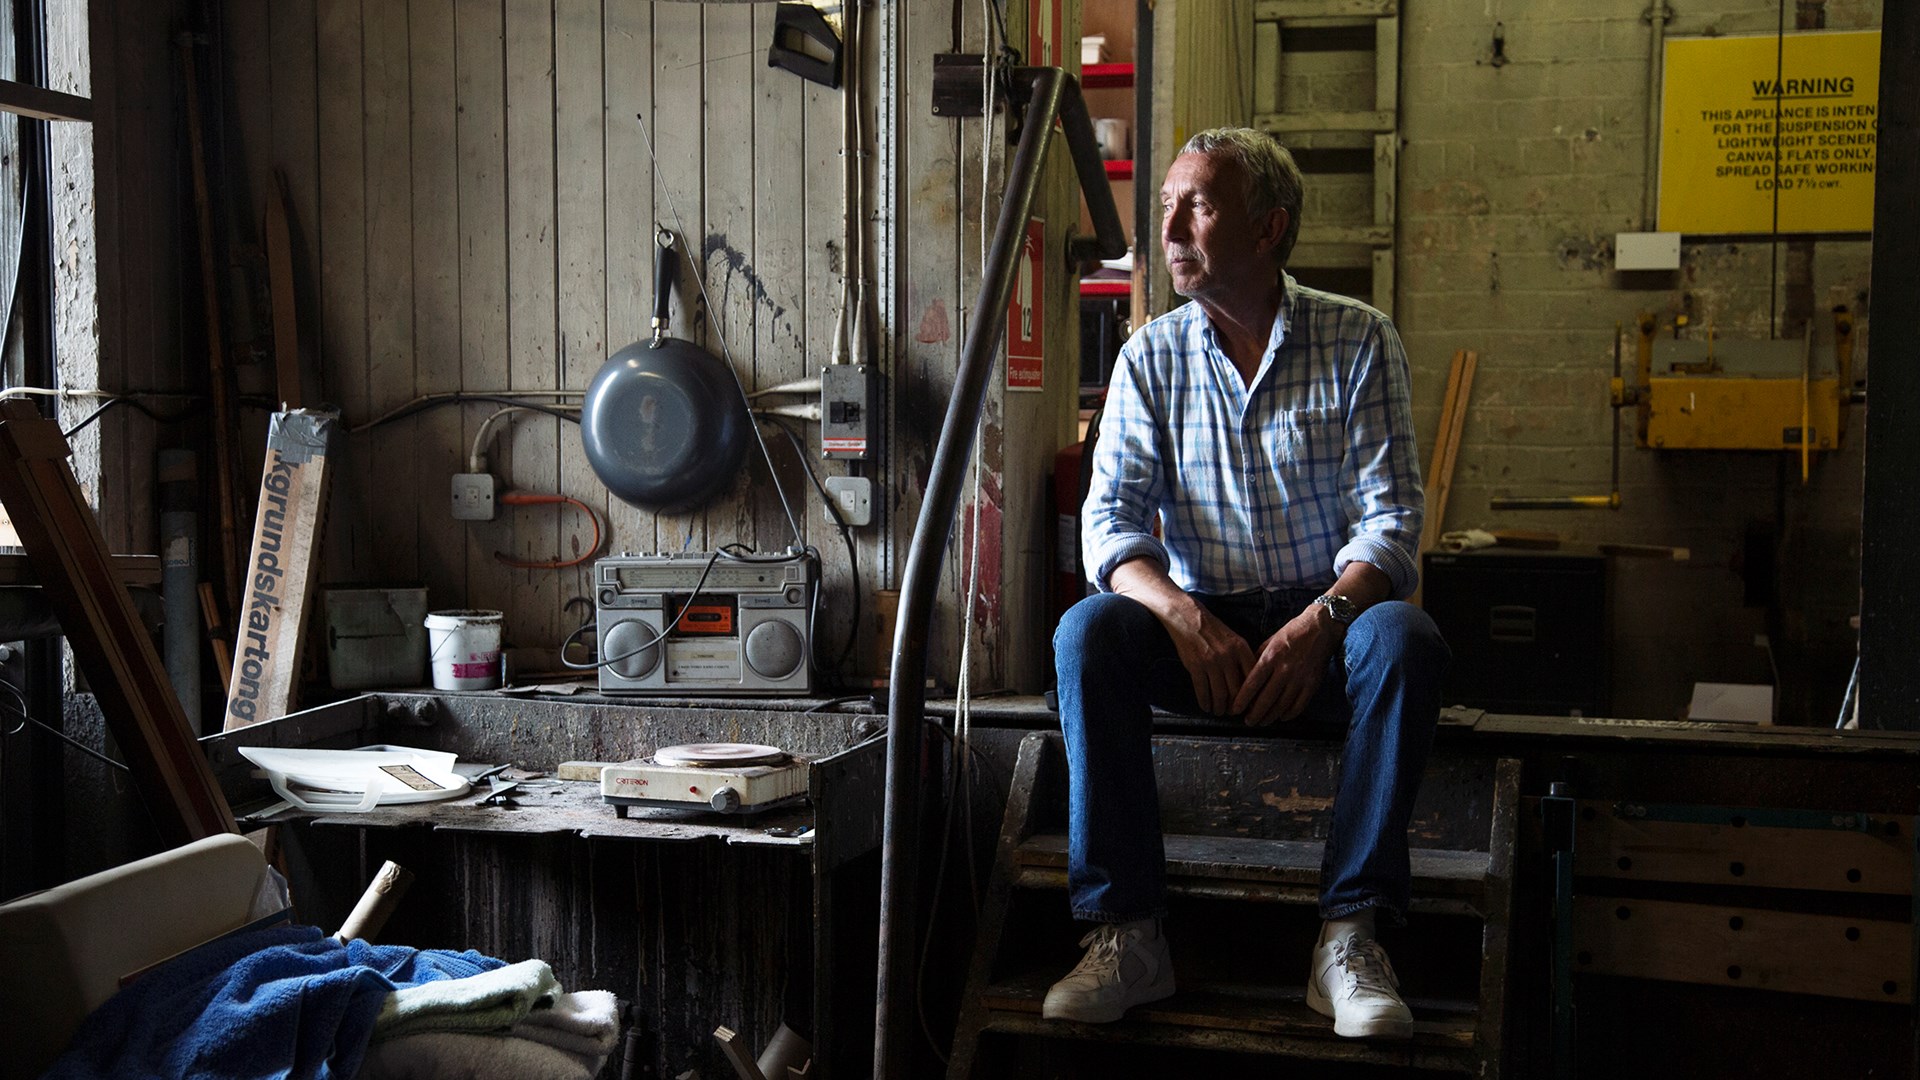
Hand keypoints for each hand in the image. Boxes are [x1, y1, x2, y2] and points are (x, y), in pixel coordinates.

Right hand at [1166, 605, 1256, 716]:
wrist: (1187, 617)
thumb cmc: (1212, 629)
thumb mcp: (1234, 639)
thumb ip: (1243, 658)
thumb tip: (1249, 682)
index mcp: (1241, 649)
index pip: (1252, 678)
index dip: (1251, 696)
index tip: (1250, 705)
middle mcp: (1228, 657)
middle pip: (1236, 691)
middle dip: (1235, 707)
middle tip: (1233, 713)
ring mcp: (1211, 662)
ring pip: (1219, 694)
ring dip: (1219, 707)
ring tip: (1218, 711)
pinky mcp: (1195, 666)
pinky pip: (1202, 691)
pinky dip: (1205, 702)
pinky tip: (1205, 707)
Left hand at [1232, 608, 1339, 725]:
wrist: (1321, 627)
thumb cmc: (1293, 632)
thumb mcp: (1270, 641)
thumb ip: (1258, 658)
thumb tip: (1247, 676)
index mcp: (1271, 657)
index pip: (1252, 684)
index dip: (1242, 700)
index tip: (1235, 710)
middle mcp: (1284, 669)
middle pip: (1266, 699)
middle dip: (1254, 714)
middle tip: (1248, 722)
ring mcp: (1300, 678)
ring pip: (1282, 705)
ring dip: (1270, 717)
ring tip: (1262, 722)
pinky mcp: (1313, 684)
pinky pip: (1299, 705)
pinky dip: (1289, 714)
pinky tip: (1282, 717)